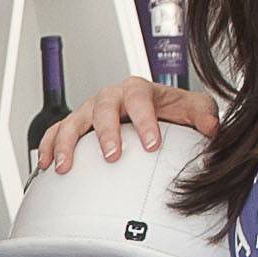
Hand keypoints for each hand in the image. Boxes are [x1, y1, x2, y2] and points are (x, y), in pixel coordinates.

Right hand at [31, 77, 217, 174]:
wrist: (153, 112)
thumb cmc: (168, 111)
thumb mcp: (192, 109)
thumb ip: (203, 115)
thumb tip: (211, 127)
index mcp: (139, 90)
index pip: (140, 98)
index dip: (144, 120)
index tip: (151, 143)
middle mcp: (112, 97)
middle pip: (103, 107)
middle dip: (106, 132)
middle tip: (112, 155)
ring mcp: (91, 111)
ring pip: (73, 120)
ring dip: (67, 143)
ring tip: (66, 166)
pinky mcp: (77, 125)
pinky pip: (55, 131)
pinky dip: (47, 147)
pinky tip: (46, 165)